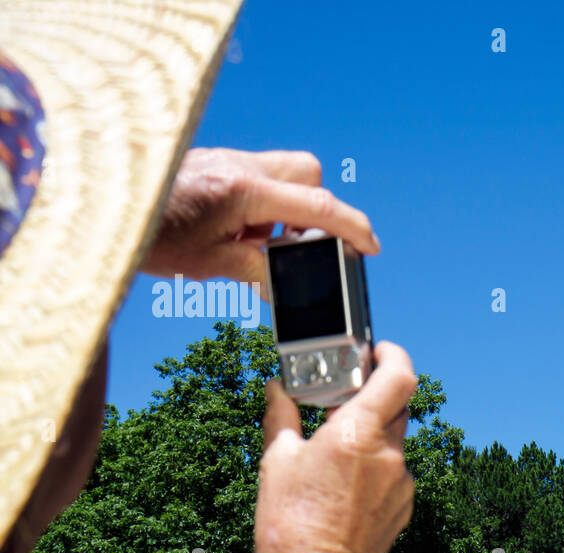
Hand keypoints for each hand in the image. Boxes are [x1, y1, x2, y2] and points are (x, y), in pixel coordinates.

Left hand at [140, 148, 380, 290]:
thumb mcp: (211, 262)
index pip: (317, 205)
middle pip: (307, 172)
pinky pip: (251, 178)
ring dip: (282, 209)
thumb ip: (259, 267)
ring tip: (253, 244)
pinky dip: (255, 207)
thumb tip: (286, 281)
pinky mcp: (209, 165)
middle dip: (315, 206)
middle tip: (297, 243)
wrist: (94, 207)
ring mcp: (223, 161)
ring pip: (280, 173)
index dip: (351, 227)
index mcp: (244, 191)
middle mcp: (238, 166)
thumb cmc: (147, 234)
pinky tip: (230, 233)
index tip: (370, 246)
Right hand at [255, 342, 415, 552]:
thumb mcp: (276, 461)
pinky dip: (375, 468)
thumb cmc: (289, 525)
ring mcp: (401, 482)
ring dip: (371, 437)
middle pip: (397, 405)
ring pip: (394, 442)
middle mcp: (388, 455)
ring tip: (334, 455)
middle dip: (373, 397)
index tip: (377, 350)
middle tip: (341, 400)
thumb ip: (282, 416)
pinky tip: (345, 487)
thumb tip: (278, 389)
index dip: (392, 355)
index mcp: (358, 434)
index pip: (399, 375)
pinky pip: (394, 472)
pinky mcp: (405, 506)